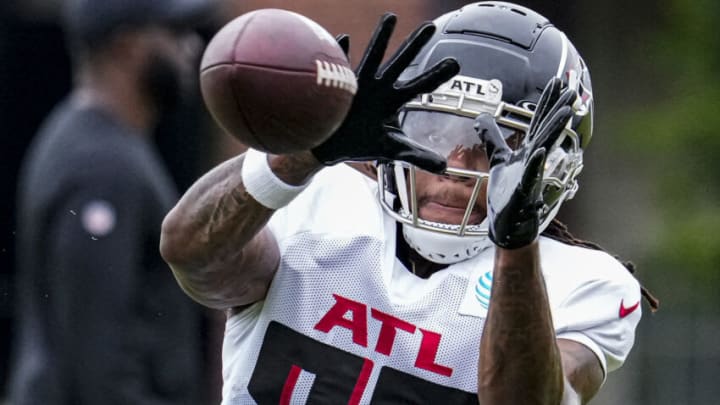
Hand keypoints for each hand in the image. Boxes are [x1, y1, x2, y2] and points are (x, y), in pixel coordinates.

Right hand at [312, 13, 459, 173]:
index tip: (455, 62)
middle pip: (400, 63)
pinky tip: (344, 39)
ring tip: (391, 17)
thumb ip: (416, 155)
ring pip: (371, 56)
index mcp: (392, 100)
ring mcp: (358, 84)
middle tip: (430, 26)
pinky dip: (341, 54)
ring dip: (381, 38)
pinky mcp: (337, 85)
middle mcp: (378, 87)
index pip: (419, 86)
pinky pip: (339, 66)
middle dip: (414, 45)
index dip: (436, 75)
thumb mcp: (391, 149)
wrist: (330, 143)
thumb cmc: (361, 141)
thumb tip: (444, 166)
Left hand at [475, 78, 575, 248]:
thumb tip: (481, 117)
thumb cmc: (506, 193)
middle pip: (547, 129)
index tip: (557, 81)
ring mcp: (531, 174)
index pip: (538, 121)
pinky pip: (531, 175)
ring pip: (545, 148)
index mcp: (528, 151)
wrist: (508, 224)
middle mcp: (533, 159)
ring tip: (567, 112)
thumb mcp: (497, 160)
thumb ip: (492, 138)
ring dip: (555, 130)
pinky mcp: (524, 192)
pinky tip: (540, 151)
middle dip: (559, 110)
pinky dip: (535, 164)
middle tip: (572, 90)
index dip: (546, 101)